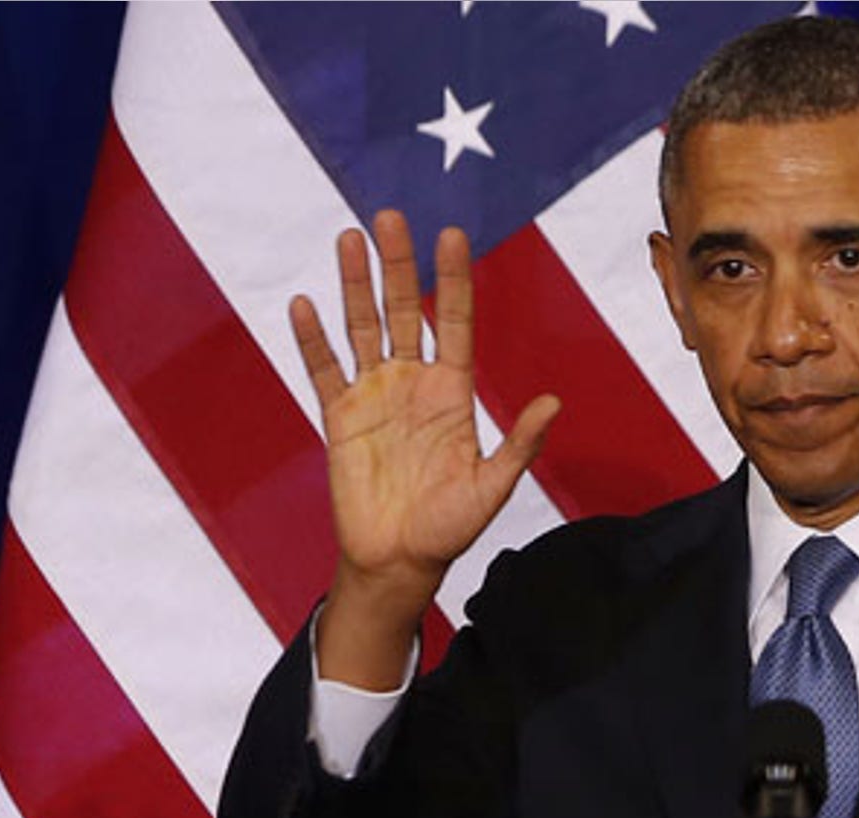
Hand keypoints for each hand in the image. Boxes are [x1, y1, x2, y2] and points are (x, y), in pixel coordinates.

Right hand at [293, 211, 558, 683]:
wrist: (399, 561)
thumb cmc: (450, 527)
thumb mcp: (492, 487)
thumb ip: (519, 445)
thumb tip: (553, 403)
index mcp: (452, 390)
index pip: (452, 320)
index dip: (451, 279)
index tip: (451, 235)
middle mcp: (412, 382)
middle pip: (403, 308)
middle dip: (397, 263)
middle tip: (390, 216)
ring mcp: (374, 395)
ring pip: (362, 326)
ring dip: (354, 284)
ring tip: (349, 238)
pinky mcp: (340, 417)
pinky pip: (324, 369)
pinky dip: (313, 338)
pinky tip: (305, 303)